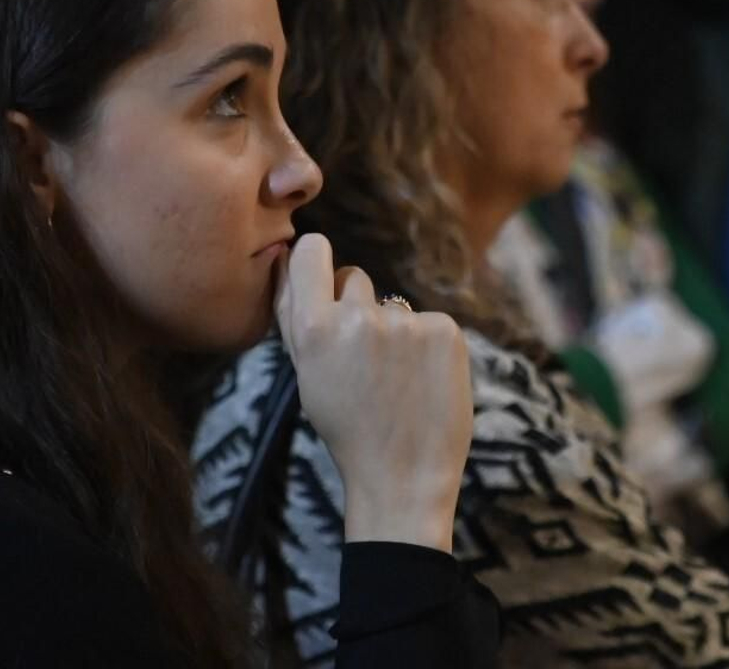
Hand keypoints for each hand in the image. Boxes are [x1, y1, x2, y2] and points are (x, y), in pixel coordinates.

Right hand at [274, 234, 472, 551]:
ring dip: (394, 332)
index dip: (316, 259)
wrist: (403, 478)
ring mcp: (405, 322)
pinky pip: (428, 323)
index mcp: (314, 328)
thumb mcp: (306, 374)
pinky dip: (427, 348)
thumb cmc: (347, 429)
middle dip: (356, 307)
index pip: (311, 250)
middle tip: (364, 361)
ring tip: (396, 382)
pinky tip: (423, 384)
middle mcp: (357, 317)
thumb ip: (292, 314)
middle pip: (353, 277)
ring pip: (393, 305)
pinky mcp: (445, 330)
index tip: (322, 278)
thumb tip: (283, 255)